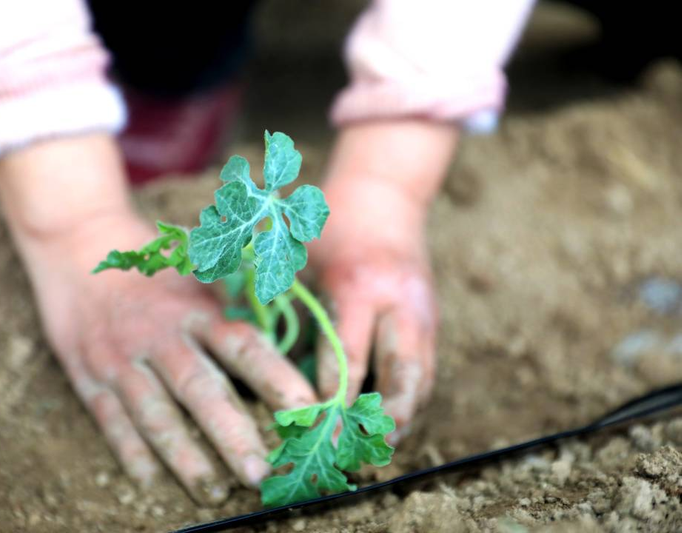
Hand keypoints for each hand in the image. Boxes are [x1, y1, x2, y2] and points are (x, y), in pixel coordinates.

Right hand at [0, 136, 316, 503]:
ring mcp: (122, 359)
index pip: (245, 348)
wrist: (77, 242)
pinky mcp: (88, 375)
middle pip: (203, 391)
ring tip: (215, 493)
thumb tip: (289, 331)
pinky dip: (130, 452)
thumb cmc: (153, 263)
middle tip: (263, 474)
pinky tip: (150, 482)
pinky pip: (110, 421)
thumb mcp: (198, 270)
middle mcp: (162, 336)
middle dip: (234, 436)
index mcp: (197, 309)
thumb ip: (236, 302)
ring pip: (156, 416)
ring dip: (186, 458)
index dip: (279, 381)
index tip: (311, 414)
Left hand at [310, 121, 457, 442]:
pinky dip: (409, 401)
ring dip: (401, 420)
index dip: (330, 404)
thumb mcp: (299, 257)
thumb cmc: (328, 228)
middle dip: (380, 423)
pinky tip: (387, 423)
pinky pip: (425, 371)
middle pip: (401, 379)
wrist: (384, 198)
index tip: (310, 435)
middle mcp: (399, 304)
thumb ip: (289, 310)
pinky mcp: (433, 320)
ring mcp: (424, 313)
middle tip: (356, 458)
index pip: (347, 360)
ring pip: (421, 381)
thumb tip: (275, 372)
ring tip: (373, 452)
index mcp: (359, 287)